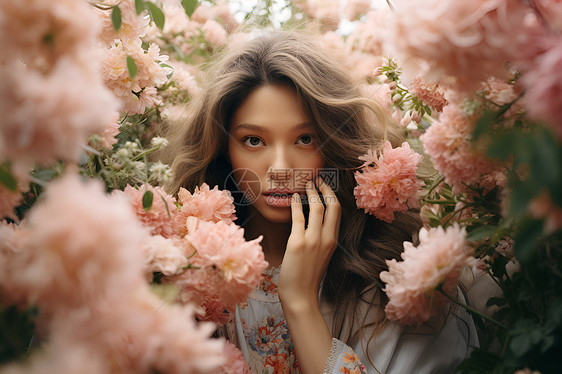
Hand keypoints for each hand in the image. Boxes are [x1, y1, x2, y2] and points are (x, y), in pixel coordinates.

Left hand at [278, 176, 341, 309]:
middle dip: (325, 188)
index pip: (337, 212)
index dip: (332, 195)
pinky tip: (293, 197)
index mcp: (333, 241)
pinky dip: (296, 204)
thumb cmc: (307, 278)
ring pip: (317, 208)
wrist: (301, 297)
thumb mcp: (320, 256)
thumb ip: (320, 240)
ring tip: (305, 184)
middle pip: (332, 205)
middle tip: (317, 179)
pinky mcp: (298, 243)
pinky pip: (299, 217)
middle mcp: (326, 239)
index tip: (325, 186)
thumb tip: (313, 224)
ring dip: (311, 192)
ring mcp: (313, 240)